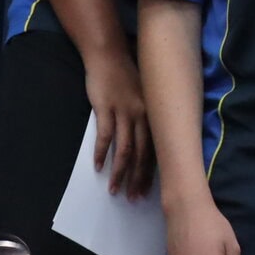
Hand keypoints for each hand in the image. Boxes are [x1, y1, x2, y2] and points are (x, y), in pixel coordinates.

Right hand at [84, 49, 150, 197]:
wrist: (109, 55)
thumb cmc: (127, 77)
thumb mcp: (146, 97)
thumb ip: (148, 119)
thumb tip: (148, 147)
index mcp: (156, 114)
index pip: (157, 149)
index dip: (152, 172)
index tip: (149, 192)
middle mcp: (144, 114)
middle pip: (143, 154)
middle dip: (138, 179)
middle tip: (134, 199)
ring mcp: (124, 111)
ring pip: (124, 149)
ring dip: (119, 172)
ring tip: (115, 190)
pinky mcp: (106, 108)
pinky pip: (104, 136)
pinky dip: (100, 153)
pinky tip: (97, 167)